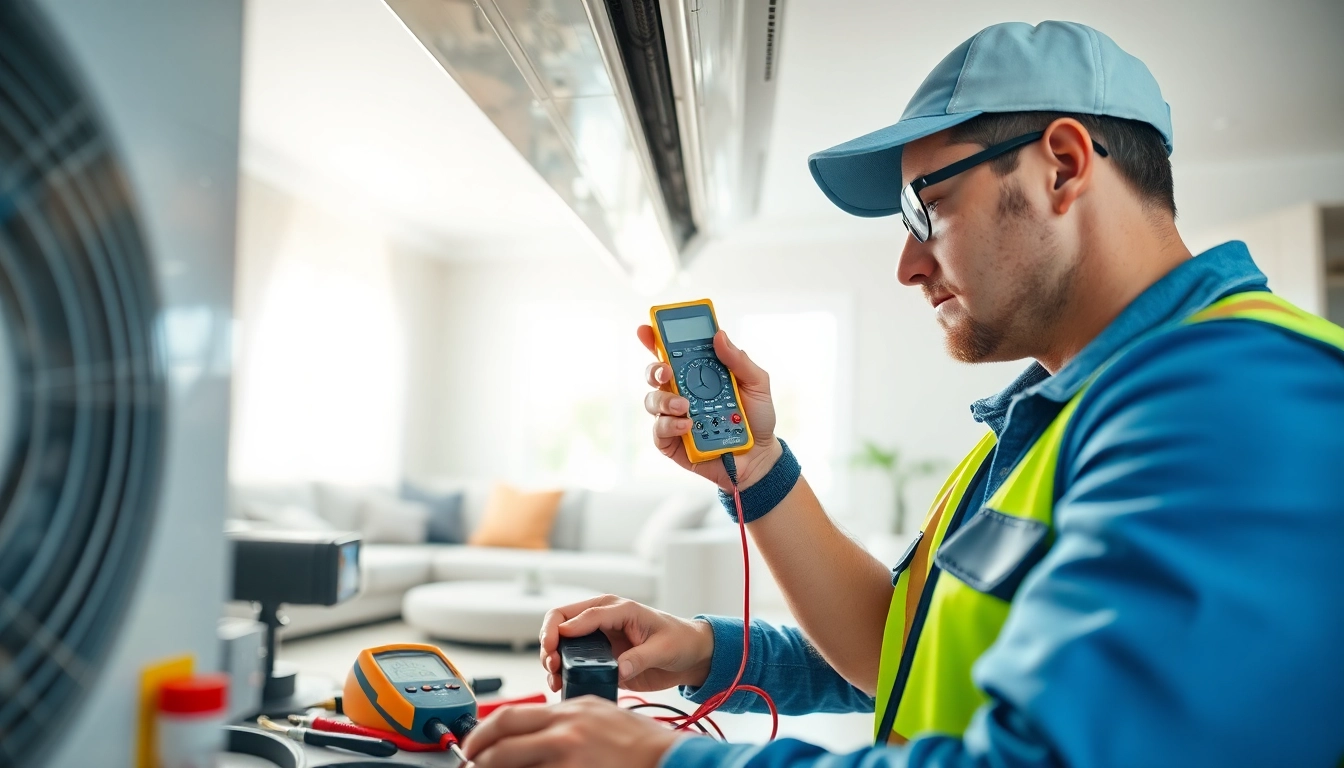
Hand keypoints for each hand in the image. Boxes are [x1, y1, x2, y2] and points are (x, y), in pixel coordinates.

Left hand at [462, 697, 682, 767]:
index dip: (483, 731)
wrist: (669, 758)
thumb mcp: (600, 715)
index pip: (512, 715)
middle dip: (478, 755)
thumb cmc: (641, 742)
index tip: (474, 744)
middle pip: (503, 739)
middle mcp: (566, 729)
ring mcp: (569, 756)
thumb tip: (534, 733)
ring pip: (512, 764)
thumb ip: (566, 719)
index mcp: (570, 709)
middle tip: (469, 765)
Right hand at [538, 594, 713, 692]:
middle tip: (551, 662)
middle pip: (562, 620)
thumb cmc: (678, 641)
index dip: (565, 629)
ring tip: (553, 676)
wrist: (689, 655)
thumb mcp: (663, 648)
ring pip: (561, 641)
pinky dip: (561, 670)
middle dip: (550, 640)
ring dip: (552, 657)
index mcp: (618, 609)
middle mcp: (602, 619)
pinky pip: (572, 660)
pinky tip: (559, 683)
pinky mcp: (598, 657)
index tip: (554, 646)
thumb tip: (618, 668)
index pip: (584, 614)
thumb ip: (640, 657)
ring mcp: (598, 638)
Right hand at [637, 326, 783, 490]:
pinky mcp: (671, 441)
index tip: (646, 329)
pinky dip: (669, 425)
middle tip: (667, 371)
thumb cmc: (756, 417)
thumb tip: (719, 335)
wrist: (759, 456)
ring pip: (652, 401)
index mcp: (698, 374)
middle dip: (655, 369)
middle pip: (654, 374)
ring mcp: (673, 416)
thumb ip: (738, 360)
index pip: (672, 352)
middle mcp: (681, 392)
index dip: (655, 339)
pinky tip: (687, 425)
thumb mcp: (756, 383)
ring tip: (684, 406)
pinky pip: (659, 430)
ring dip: (664, 400)